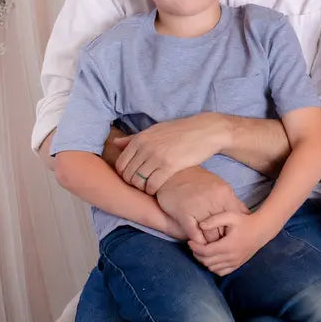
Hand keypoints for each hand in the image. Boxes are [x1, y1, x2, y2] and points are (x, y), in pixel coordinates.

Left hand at [113, 113, 227, 192]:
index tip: (135, 177)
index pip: (121, 164)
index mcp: (140, 138)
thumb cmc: (180, 131)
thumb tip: (115, 142)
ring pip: (139, 182)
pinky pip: (152, 185)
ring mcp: (157, 157)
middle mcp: (146, 147)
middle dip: (134, 184)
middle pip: (128, 175)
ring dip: (143, 188)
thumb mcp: (155, 131)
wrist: (206, 131)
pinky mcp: (170, 166)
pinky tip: (159, 188)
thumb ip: (133, 138)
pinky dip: (153, 191)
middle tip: (143, 185)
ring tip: (151, 187)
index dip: (125, 175)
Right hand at [156, 167, 247, 244]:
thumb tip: (247, 215)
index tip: (231, 236)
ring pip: (210, 235)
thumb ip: (233, 201)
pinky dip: (198, 242)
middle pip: (223, 230)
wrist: (172, 174)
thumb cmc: (198, 181)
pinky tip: (198, 243)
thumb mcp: (219, 186)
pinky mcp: (184, 214)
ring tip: (210, 248)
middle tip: (221, 246)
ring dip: (210, 243)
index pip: (235, 220)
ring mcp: (198, 207)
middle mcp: (213, 201)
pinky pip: (194, 235)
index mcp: (224, 194)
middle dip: (222, 239)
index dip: (233, 231)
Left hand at [189, 210, 273, 275]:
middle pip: (207, 261)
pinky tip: (212, 258)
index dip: (195, 248)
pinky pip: (221, 272)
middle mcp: (231, 257)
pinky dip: (213, 267)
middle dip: (197, 254)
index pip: (206, 252)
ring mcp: (235, 262)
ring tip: (202, 250)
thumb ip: (214, 220)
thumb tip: (200, 226)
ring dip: (204, 261)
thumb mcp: (230, 216)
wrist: (261, 230)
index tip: (190, 241)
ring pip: (212, 268)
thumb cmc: (245, 221)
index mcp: (228, 245)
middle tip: (194, 245)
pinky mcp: (237, 265)